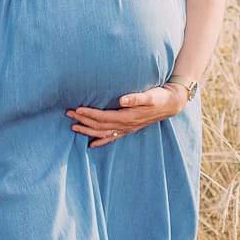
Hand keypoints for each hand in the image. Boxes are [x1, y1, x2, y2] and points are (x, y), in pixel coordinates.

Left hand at [67, 83, 186, 148]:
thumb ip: (136, 98)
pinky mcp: (129, 129)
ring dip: (87, 131)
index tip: (77, 109)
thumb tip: (122, 100)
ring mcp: (127, 129)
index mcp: (128, 116)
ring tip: (73, 127)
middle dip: (83, 121)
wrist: (171, 104)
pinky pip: (112, 138)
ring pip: (103, 133)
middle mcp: (126, 125)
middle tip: (68, 113)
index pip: (104, 117)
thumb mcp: (150, 95)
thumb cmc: (159, 97)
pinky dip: (101, 141)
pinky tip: (91, 145)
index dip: (89, 114)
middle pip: (100, 126)